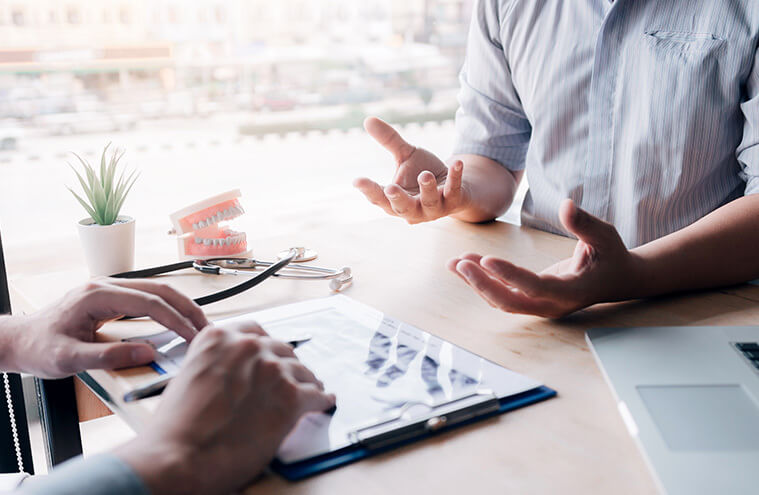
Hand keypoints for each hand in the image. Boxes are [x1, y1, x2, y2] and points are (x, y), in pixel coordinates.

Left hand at [11, 277, 207, 377]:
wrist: (19, 341)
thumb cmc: (38, 348)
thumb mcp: (68, 360)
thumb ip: (107, 357)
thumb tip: (146, 353)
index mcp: (96, 295)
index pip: (148, 302)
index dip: (175, 319)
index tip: (192, 335)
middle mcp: (105, 285)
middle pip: (159, 289)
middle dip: (187, 308)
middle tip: (206, 329)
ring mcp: (109, 288)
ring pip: (156, 290)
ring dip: (181, 306)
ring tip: (198, 325)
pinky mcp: (111, 297)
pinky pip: (148, 297)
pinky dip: (168, 307)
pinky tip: (178, 319)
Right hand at [116, 322, 335, 494]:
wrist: (180, 456)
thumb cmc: (177, 427)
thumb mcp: (189, 377)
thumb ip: (216, 366)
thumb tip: (234, 376)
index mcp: (218, 338)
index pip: (254, 332)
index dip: (265, 347)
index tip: (270, 355)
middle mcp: (248, 347)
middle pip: (281, 350)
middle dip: (285, 365)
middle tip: (286, 379)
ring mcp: (272, 370)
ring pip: (301, 370)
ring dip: (304, 382)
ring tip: (309, 390)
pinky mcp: (290, 397)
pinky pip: (316, 394)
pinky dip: (321, 400)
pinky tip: (323, 403)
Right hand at [354, 116, 468, 223]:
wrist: (454, 188)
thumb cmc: (423, 173)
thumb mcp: (406, 156)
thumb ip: (389, 141)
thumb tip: (368, 120)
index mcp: (395, 201)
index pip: (378, 197)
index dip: (368, 190)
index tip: (357, 180)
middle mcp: (412, 210)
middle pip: (402, 207)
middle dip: (397, 198)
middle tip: (390, 188)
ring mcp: (434, 209)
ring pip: (429, 202)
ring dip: (426, 189)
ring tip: (425, 175)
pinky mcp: (453, 201)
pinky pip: (453, 190)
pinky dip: (454, 177)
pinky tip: (456, 162)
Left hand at [448, 200, 638, 317]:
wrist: (617, 279)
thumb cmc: (612, 255)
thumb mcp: (605, 234)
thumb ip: (584, 223)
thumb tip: (566, 204)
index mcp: (572, 291)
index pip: (536, 287)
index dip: (510, 275)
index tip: (486, 259)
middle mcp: (552, 305)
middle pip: (510, 302)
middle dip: (482, 284)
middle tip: (460, 263)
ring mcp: (540, 306)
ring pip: (501, 300)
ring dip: (476, 282)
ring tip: (453, 262)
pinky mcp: (531, 301)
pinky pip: (502, 294)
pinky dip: (482, 280)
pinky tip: (463, 265)